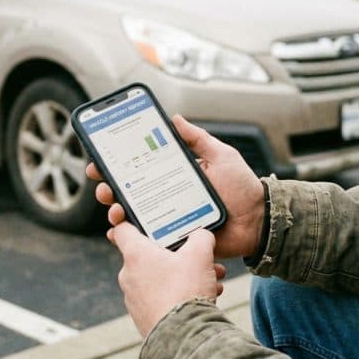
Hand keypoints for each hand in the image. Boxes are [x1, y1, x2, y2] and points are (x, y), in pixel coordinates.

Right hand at [86, 114, 265, 258]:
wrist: (258, 221)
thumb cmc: (241, 187)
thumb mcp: (221, 155)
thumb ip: (198, 139)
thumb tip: (174, 118)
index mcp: (173, 176)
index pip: (138, 168)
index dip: (116, 164)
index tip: (100, 159)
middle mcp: (166, 197)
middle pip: (128, 193)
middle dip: (108, 189)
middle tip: (103, 186)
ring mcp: (168, 219)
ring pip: (132, 217)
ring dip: (116, 212)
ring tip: (116, 209)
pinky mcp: (173, 239)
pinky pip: (146, 241)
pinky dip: (129, 238)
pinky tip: (119, 233)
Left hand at [108, 223, 225, 336]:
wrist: (182, 338)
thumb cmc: (185, 291)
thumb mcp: (200, 255)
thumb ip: (201, 237)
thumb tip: (202, 235)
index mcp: (135, 255)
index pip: (122, 229)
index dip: (131, 220)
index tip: (144, 220)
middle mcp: (128, 276)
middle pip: (149, 256)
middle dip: (176, 255)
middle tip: (198, 257)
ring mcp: (133, 299)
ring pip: (159, 279)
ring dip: (183, 277)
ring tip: (210, 280)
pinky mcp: (143, 318)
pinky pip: (161, 299)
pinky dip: (179, 295)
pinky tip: (203, 298)